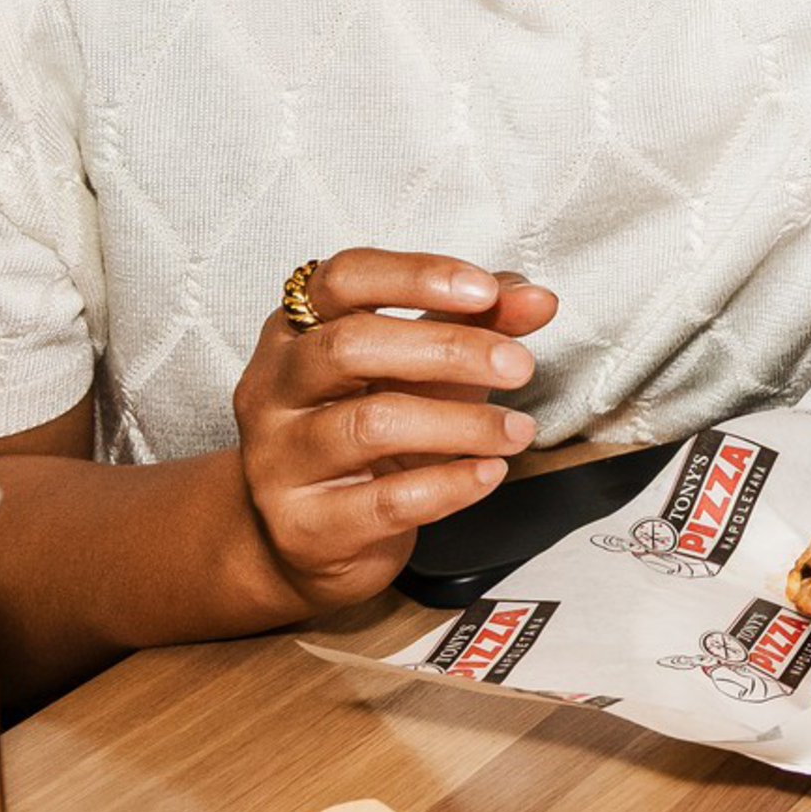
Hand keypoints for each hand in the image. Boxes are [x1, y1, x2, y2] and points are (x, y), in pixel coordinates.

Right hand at [227, 252, 558, 615]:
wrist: (313, 535)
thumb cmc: (372, 427)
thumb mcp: (424, 365)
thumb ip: (477, 323)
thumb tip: (538, 299)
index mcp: (296, 331)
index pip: (343, 279)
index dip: (415, 276)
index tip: (486, 291)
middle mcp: (273, 388)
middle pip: (350, 346)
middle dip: (449, 351)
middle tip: (520, 367)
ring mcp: (279, 458)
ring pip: (370, 425)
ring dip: (463, 423)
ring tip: (519, 429)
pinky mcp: (303, 525)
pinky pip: (385, 500)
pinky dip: (450, 484)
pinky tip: (490, 472)